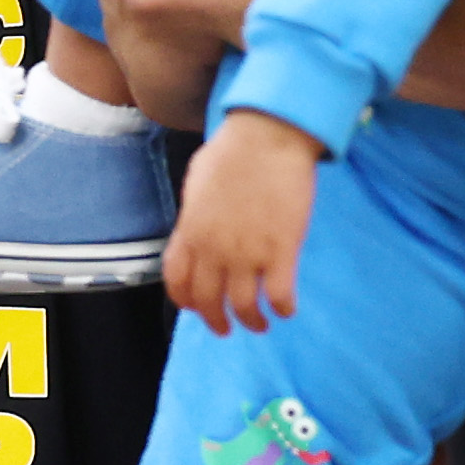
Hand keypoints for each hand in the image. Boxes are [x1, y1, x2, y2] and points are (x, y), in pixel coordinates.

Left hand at [165, 109, 317, 329]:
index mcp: (190, 231)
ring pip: (244, 306)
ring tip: (260, 324)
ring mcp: (247, 253)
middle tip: (226, 328)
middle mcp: (214, 249)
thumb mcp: (198, 184)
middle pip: (208, 301)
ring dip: (251, 322)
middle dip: (216, 321)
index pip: (177, 281)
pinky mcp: (281, 250)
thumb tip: (198, 229)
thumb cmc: (232, 151)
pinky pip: (279, 295)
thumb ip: (195, 215)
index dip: (186, 301)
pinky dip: (282, 308)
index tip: (196, 308)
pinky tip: (286, 310)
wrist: (267, 137)